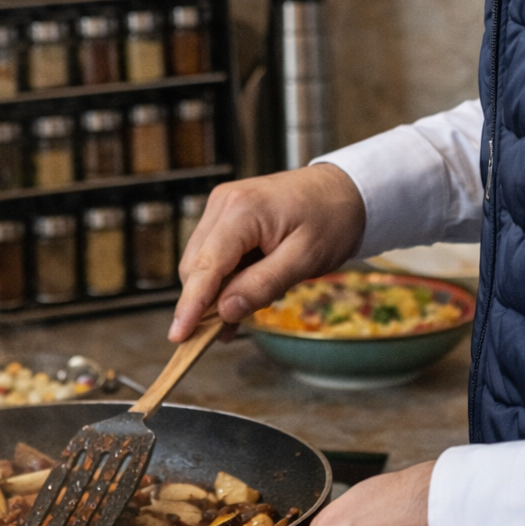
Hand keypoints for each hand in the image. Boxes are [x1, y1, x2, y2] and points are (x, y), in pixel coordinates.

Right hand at [169, 164, 364, 341]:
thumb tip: (226, 311)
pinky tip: (242, 296)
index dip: (191, 304)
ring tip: (244, 311)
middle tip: (227, 332)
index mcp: (242, 210)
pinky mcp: (227, 214)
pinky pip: (215, 253)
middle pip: (196, 265)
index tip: (179, 335)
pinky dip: (224, 278)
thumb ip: (263, 285)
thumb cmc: (331, 219)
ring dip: (215, 292)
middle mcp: (224, 203)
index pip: (206, 265)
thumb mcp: (304, 259)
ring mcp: (223, 206)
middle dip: (205, 302)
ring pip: (201, 262)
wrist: (345, 190)